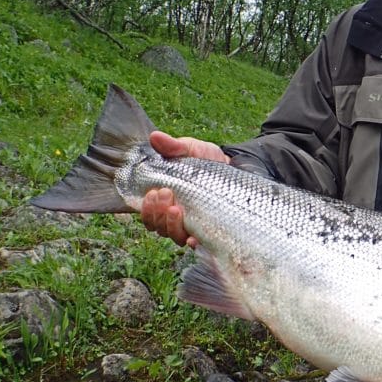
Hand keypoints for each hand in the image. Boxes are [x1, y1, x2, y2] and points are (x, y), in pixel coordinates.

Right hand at [139, 131, 228, 246]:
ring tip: (177, 209)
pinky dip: (192, 242)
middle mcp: (175, 217)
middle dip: (157, 212)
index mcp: (164, 200)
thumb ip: (173, 147)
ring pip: (173, 235)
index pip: (147, 213)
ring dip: (170, 225)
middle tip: (166, 193)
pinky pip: (197, 244)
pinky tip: (193, 237)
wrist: (235, 169)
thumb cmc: (207, 161)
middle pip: (157, 226)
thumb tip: (155, 137)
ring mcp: (192, 225)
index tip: (153, 192)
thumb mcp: (190, 150)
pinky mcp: (209, 231)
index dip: (146, 209)